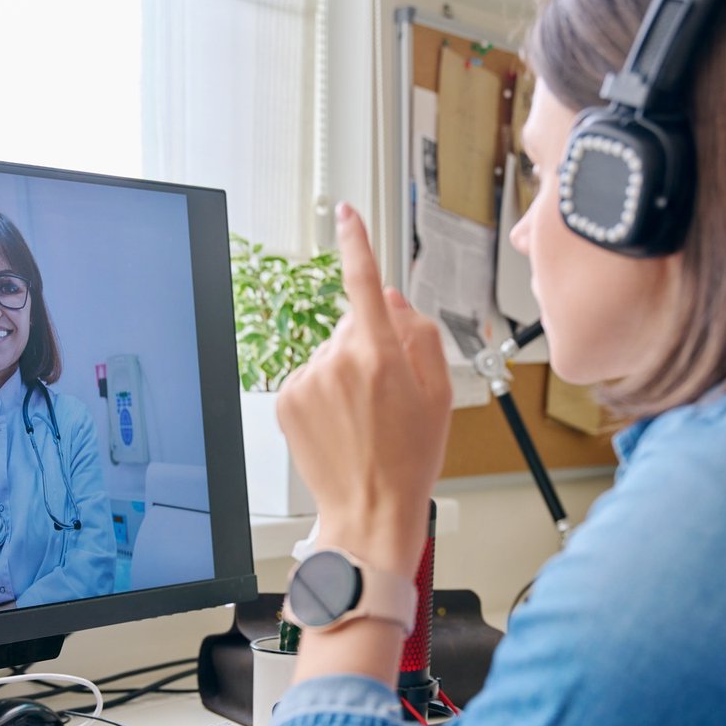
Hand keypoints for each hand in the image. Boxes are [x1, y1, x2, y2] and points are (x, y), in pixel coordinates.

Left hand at [276, 203, 451, 575]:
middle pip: (353, 324)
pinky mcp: (286, 400)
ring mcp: (307, 380)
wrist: (370, 510)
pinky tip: (342, 423)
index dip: (355, 242)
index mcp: (378, 353)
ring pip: (331, 352)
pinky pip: (310, 376)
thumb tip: (394, 301)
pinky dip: (325, 391)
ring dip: (346, 371)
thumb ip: (421, 335)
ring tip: (364, 416)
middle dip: (371, 342)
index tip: (346, 215)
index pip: (364, 281)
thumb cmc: (410, 459)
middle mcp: (336, 360)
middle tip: (388, 391)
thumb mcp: (439, 394)